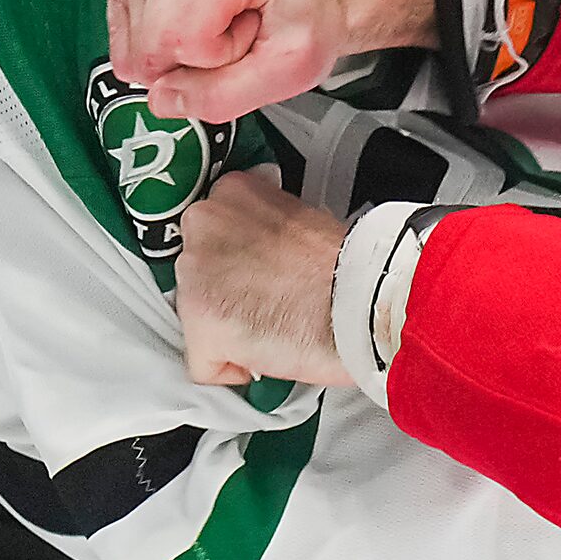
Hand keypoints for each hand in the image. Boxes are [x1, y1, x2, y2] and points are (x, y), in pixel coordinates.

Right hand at [109, 0, 345, 122]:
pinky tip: (191, 22)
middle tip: (232, 33)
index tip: (247, 36)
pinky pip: (124, 39)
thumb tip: (163, 99)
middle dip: (192, 59)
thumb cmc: (301, 20)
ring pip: (134, 46)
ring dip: (176, 51)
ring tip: (217, 26)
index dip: (215, 58)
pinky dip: (158, 44)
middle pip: (151, 45)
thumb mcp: (288, 69)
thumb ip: (224, 95)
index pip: (179, 38)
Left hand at [174, 169, 353, 388]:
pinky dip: (232, 367)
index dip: (239, 259)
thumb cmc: (347, 267)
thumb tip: (257, 247)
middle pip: (199, 271)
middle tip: (270, 297)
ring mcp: (196, 273)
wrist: (364, 298)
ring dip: (228, 325)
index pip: (213, 231)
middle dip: (227, 290)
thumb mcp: (300, 217)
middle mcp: (206, 223)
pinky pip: (205, 362)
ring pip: (197, 314)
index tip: (257, 272)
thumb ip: (264, 225)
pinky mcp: (201, 324)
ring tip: (273, 322)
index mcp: (233, 192)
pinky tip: (264, 352)